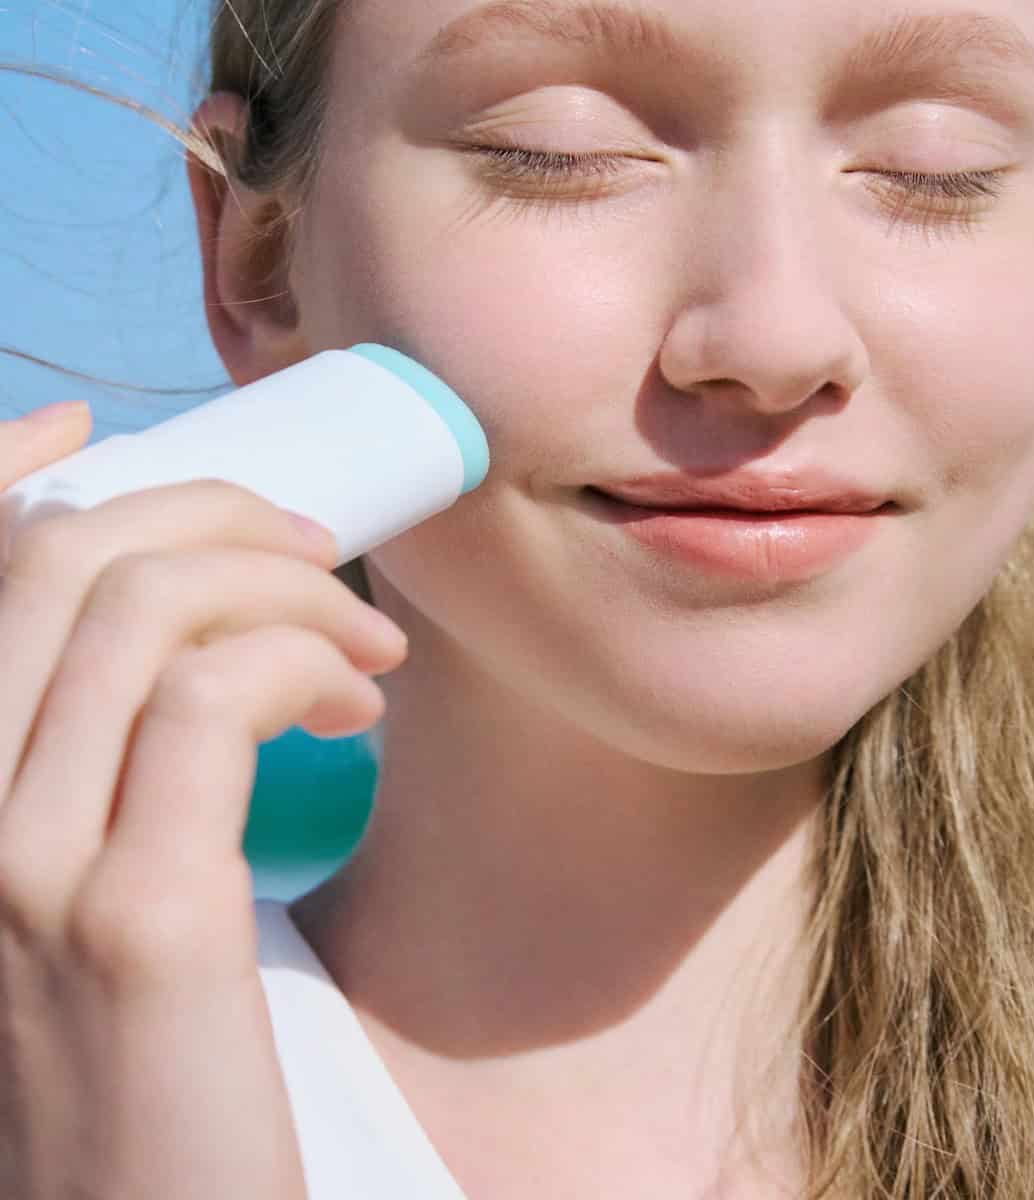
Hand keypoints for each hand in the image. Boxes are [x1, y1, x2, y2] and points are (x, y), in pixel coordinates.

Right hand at [0, 401, 406, 1198]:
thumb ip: (100, 774)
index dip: (7, 474)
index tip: (99, 430)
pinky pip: (218, 700)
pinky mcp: (136, 921)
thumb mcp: (78, 896)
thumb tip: (189, 656)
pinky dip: (302, 658)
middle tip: (324, 555)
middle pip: (64, 560)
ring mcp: (21, 869)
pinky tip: (356, 704)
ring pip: (144, 608)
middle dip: (216, 514)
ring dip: (289, 587)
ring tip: (370, 643)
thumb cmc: (137, 1064)